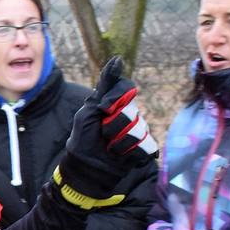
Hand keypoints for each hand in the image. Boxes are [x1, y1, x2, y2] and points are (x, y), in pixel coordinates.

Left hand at [52, 58, 157, 211]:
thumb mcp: (88, 112)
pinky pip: (146, 146)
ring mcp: (137, 133)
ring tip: (110, 148)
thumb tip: (117, 59)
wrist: (85, 170)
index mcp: (115, 104)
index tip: (104, 109)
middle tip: (103, 135)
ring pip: (139, 130)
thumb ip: (104, 88)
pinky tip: (120, 156)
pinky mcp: (142, 151)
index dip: (117, 99)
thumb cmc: (83, 140)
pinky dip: (131, 153)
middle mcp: (129, 116)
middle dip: (113, 125)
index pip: (127, 88)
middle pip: (132, 111)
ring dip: (119, 142)